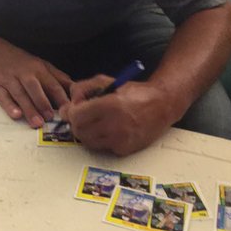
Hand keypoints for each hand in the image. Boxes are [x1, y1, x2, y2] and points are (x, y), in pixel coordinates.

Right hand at [0, 37, 71, 127]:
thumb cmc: (19, 60)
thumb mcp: (40, 64)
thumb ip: (57, 77)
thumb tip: (75, 89)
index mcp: (38, 69)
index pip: (52, 84)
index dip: (61, 97)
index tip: (69, 109)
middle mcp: (24, 74)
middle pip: (36, 89)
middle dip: (44, 103)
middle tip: (51, 118)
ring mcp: (8, 80)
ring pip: (20, 94)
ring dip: (29, 109)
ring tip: (37, 122)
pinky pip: (2, 96)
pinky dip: (9, 105)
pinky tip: (16, 114)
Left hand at [59, 75, 173, 156]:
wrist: (162, 105)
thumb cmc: (135, 92)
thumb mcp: (107, 81)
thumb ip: (83, 88)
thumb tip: (68, 103)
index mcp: (110, 105)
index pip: (77, 116)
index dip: (71, 112)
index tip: (73, 108)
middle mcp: (115, 125)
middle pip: (79, 131)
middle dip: (77, 123)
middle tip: (82, 116)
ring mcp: (120, 139)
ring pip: (88, 142)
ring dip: (87, 132)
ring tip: (95, 122)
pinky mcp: (124, 149)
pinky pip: (102, 147)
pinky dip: (101, 139)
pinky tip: (109, 129)